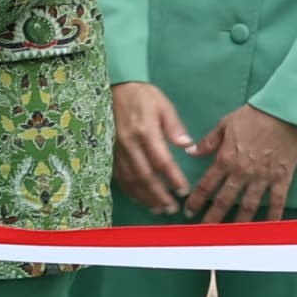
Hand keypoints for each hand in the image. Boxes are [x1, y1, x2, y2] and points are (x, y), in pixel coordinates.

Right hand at [111, 82, 196, 209]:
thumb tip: (187, 145)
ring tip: (158, 208)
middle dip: (159, 195)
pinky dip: (129, 190)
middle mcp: (129, 144)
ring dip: (144, 197)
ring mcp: (116, 149)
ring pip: (130, 180)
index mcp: (145, 131)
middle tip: (172, 209)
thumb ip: (174, 126)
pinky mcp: (109, 151)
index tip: (183, 191)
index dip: (172, 179)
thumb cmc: (143, 95)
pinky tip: (139, 198)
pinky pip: (118, 176)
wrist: (115, 87)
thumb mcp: (163, 104)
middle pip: (145, 176)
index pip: (161, 161)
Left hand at [181, 105, 296, 222]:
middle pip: (224, 200)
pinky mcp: (282, 177)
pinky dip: (273, 216)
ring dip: (239, 222)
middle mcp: (242, 171)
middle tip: (205, 231)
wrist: (284, 111)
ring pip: (248, 205)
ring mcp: (263, 176)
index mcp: (226, 158)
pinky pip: (277, 201)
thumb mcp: (225, 124)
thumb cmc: (254, 115)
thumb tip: (190, 151)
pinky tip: (268, 227)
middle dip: (213, 217)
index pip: (207, 185)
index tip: (188, 211)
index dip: (196, 200)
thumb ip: (208, 141)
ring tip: (232, 235)